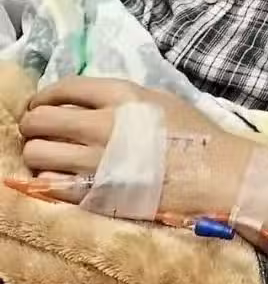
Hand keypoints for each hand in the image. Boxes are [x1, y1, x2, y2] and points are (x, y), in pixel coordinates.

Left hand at [19, 78, 267, 242]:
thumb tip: (82, 103)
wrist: (217, 176)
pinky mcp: (94, 195)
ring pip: (35, 154)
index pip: (63, 88)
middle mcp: (102, 125)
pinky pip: (48, 185)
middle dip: (34, 125)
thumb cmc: (194, 136)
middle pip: (40, 120)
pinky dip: (48, 180)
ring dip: (38, 154)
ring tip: (49, 158)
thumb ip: (120, 100)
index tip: (41, 106)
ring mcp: (95, 162)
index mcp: (122, 95)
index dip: (44, 98)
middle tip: (41, 133)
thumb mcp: (159, 100)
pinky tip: (61, 179)